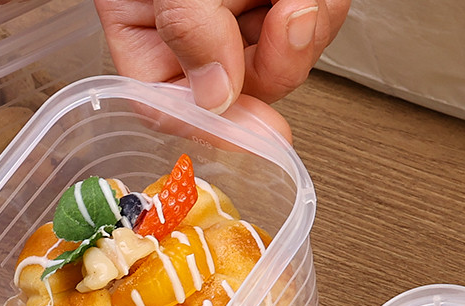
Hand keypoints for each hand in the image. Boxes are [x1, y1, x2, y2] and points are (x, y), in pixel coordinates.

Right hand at [92, 0, 349, 140]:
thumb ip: (184, 23)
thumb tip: (215, 94)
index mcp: (143, 27)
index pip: (169, 106)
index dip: (217, 127)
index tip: (261, 134)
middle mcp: (191, 28)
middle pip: (240, 92)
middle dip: (276, 61)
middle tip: (293, 19)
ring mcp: (240, 14)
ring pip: (286, 58)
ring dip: (306, 26)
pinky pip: (315, 22)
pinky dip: (321, 5)